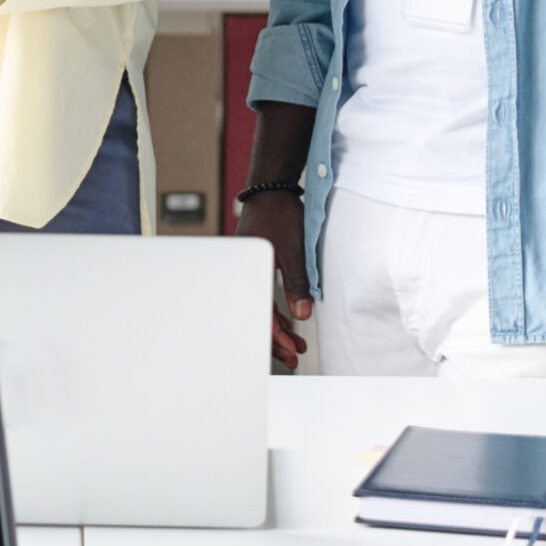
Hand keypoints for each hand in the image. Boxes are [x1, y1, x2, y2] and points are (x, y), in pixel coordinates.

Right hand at [238, 189, 312, 370]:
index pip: (260, 313)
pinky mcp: (256, 265)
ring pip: (260, 306)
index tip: (290, 351)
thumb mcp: (293, 251)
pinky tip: (290, 319)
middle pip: (257, 315)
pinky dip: (276, 310)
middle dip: (275, 339)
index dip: (275, 336)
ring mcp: (249, 270)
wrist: (271, 188)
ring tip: (295, 344)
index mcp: (249, 271)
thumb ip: (297, 283)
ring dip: (278, 326)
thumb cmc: (279, 214)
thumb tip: (302, 315)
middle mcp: (244, 273)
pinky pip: (262, 294)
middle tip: (292, 358)